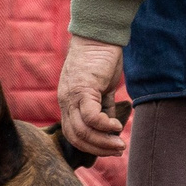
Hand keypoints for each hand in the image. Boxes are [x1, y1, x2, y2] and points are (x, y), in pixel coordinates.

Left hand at [57, 36, 128, 156]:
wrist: (100, 35)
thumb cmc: (102, 59)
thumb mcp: (102, 89)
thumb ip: (103, 107)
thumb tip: (111, 127)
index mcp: (69, 102)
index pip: (73, 134)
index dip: (91, 146)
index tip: (110, 150)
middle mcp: (66, 101)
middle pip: (75, 137)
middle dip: (97, 149)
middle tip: (118, 150)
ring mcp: (72, 96)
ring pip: (82, 130)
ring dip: (102, 141)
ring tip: (119, 143)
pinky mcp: (83, 89)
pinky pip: (90, 116)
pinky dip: (103, 126)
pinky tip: (116, 126)